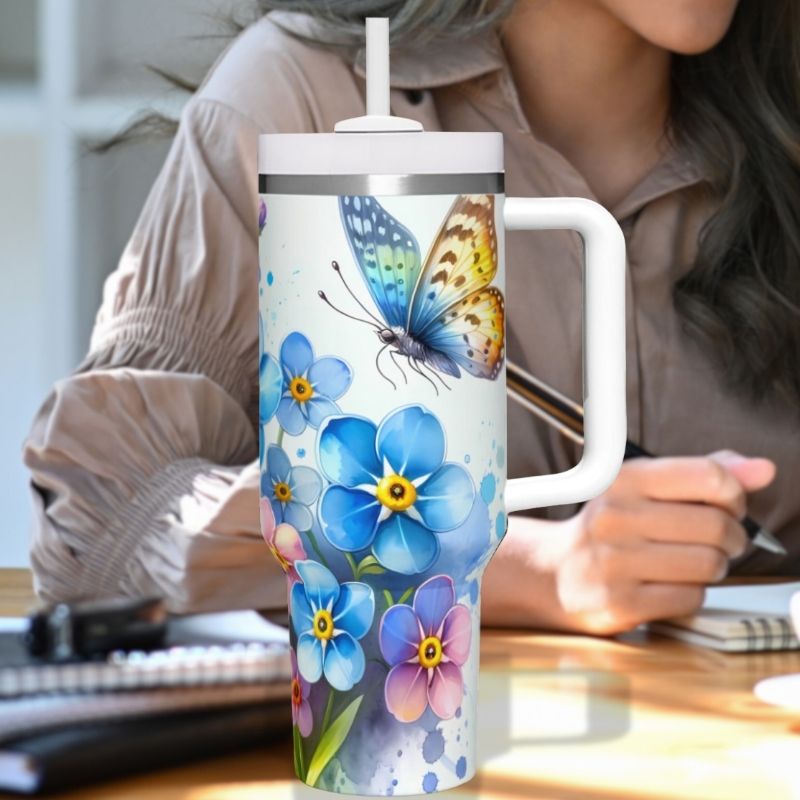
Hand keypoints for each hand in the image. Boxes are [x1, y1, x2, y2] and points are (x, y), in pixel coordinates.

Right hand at [482, 451, 775, 634]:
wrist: (555, 573)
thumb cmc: (612, 528)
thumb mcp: (646, 488)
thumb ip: (705, 474)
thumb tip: (763, 470)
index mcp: (623, 479)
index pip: (708, 476)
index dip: (734, 494)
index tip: (728, 505)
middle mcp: (614, 516)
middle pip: (715, 525)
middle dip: (731, 537)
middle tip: (719, 541)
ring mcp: (614, 561)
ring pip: (708, 564)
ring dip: (714, 567)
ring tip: (695, 563)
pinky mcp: (619, 602)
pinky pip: (690, 598)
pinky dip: (692, 593)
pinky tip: (671, 584)